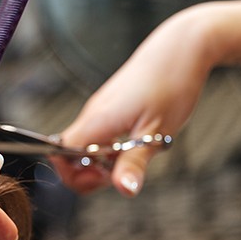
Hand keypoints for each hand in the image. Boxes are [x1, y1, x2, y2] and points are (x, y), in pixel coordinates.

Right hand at [52, 5, 212, 195]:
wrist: (180, 48)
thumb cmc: (171, 85)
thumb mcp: (156, 132)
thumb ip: (134, 163)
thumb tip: (124, 191)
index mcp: (97, 121)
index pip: (60, 155)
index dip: (74, 174)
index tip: (104, 178)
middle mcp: (91, 115)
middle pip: (68, 154)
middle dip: (88, 173)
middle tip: (121, 173)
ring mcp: (98, 110)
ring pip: (84, 146)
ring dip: (101, 161)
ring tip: (133, 156)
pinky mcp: (108, 107)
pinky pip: (96, 135)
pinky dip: (108, 148)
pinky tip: (134, 142)